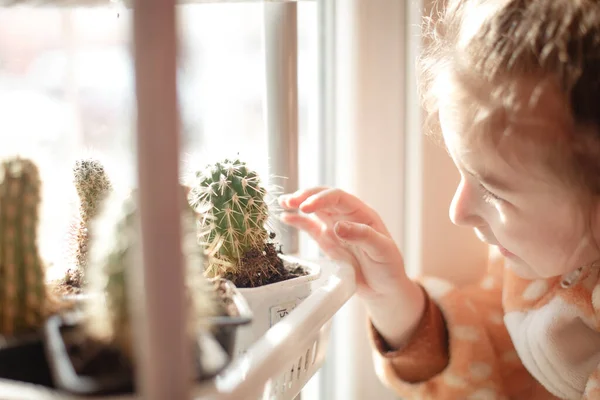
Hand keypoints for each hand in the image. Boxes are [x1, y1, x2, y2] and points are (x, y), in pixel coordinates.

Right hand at [278, 187, 423, 347]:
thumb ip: (362, 236)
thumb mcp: (382, 250)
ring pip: (314, 209)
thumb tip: (339, 226)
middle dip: (306, 196)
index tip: (306, 207)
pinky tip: (285, 217)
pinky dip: (297, 221)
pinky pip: (310, 226)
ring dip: (298, 203)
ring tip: (283, 203)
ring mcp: (335, 227)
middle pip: (323, 198)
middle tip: (290, 202)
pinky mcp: (326, 240)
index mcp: (362, 213)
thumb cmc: (389, 266)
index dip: (321, 199)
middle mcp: (347, 216)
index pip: (338, 198)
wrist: (384, 287)